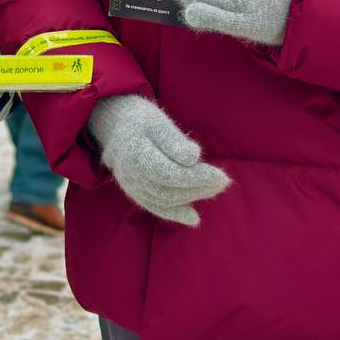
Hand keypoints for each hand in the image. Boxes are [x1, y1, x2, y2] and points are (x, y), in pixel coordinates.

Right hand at [87, 95, 229, 226]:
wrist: (117, 128)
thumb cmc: (141, 121)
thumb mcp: (158, 122)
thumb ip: (174, 141)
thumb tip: (193, 157)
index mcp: (135, 154)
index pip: (170, 173)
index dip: (196, 178)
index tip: (221, 175)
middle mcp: (130, 175)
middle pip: (169, 189)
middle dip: (199, 187)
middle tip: (223, 181)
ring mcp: (131, 187)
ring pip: (165, 200)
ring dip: (192, 197)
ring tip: (215, 188)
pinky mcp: (136, 193)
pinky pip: (156, 207)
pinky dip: (175, 214)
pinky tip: (193, 217)